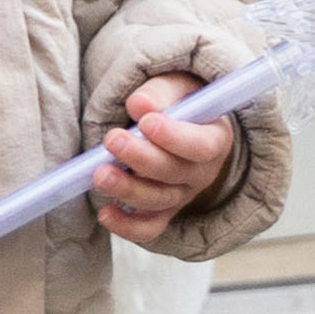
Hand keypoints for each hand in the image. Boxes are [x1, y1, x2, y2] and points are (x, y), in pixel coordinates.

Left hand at [91, 80, 244, 237]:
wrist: (178, 123)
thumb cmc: (177, 100)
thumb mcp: (176, 85)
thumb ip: (159, 92)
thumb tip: (139, 104)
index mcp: (214, 138)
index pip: (201, 145)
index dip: (174, 137)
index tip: (146, 123)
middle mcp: (201, 172)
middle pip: (175, 174)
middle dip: (141, 158)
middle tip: (112, 140)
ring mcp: (182, 195)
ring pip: (158, 201)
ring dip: (128, 190)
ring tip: (100, 174)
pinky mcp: (162, 211)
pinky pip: (149, 228)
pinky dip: (127, 227)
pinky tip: (105, 214)